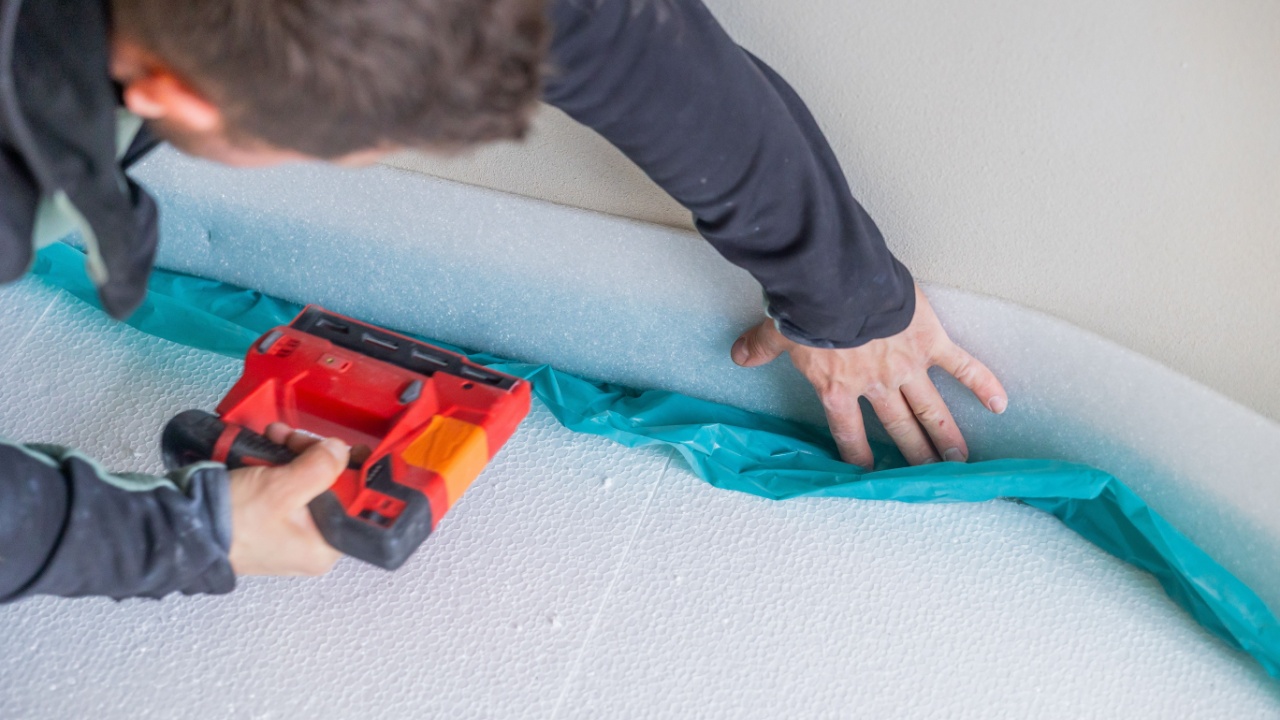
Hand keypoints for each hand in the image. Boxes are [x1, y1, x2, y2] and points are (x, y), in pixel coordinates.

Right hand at [227, 424, 347, 575]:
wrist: (185, 526)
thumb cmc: (230, 524)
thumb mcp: (283, 490)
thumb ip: (320, 468)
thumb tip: (340, 452)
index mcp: (324, 546)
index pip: (358, 506)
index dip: (355, 474)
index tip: (354, 451)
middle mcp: (311, 539)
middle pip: (334, 486)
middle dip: (317, 455)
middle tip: (301, 442)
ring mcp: (291, 525)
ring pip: (310, 478)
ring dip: (296, 452)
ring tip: (278, 438)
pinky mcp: (272, 511)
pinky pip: (288, 480)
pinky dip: (280, 460)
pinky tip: (270, 445)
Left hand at [731, 284, 1006, 468]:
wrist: (837, 281)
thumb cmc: (807, 306)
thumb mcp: (778, 330)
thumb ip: (761, 347)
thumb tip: (739, 356)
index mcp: (837, 387)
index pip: (848, 431)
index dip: (858, 455)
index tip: (869, 474)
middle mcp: (875, 385)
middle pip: (897, 429)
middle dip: (914, 457)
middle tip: (932, 480)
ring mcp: (906, 366)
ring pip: (930, 410)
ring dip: (947, 437)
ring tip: (961, 462)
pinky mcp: (929, 341)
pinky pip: (961, 366)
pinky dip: (982, 384)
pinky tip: (1000, 404)